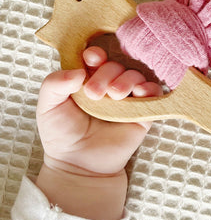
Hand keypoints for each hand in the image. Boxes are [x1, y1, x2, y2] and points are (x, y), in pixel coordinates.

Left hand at [35, 47, 161, 219]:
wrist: (78, 165)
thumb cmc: (62, 135)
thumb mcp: (48, 106)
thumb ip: (54, 83)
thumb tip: (78, 70)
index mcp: (87, 79)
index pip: (96, 57)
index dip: (96, 54)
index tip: (91, 59)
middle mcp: (108, 85)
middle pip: (116, 65)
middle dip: (106, 74)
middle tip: (94, 94)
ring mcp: (126, 99)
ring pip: (135, 75)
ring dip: (127, 80)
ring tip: (115, 96)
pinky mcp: (142, 113)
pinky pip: (154, 93)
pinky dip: (150, 89)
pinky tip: (139, 93)